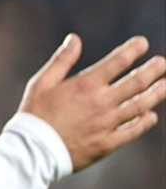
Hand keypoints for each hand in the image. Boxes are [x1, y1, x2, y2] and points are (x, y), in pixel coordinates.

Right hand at [20, 33, 165, 171]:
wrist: (36, 149)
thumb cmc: (35, 113)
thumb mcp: (42, 81)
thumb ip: (62, 59)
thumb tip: (74, 39)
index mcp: (86, 85)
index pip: (117, 62)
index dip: (132, 51)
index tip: (142, 43)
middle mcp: (102, 102)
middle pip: (136, 83)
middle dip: (152, 70)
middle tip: (163, 63)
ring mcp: (109, 123)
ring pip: (140, 106)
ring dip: (155, 94)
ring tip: (165, 85)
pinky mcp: (109, 143)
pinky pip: (133, 130)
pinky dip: (144, 122)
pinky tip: (151, 116)